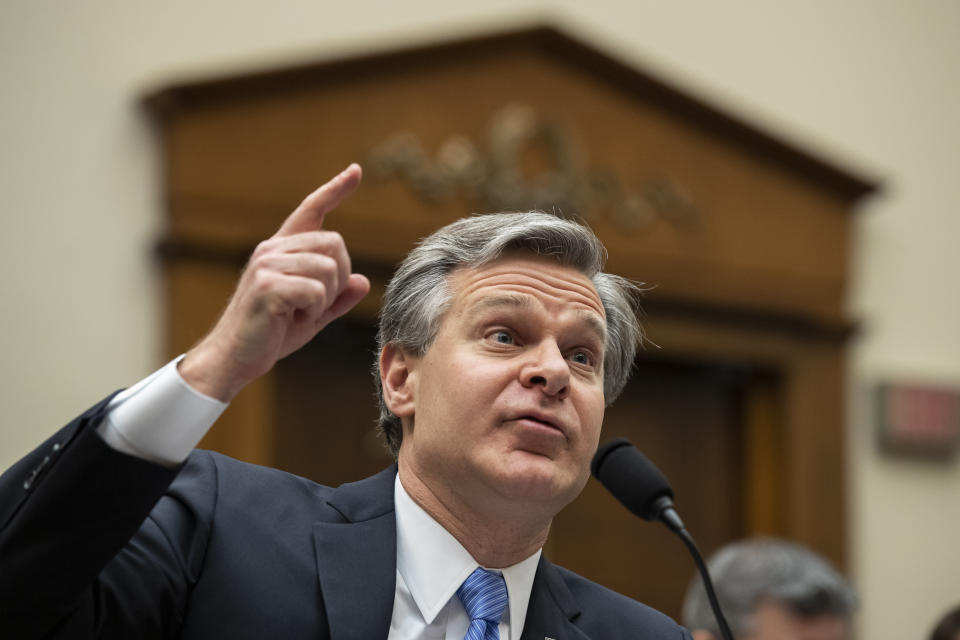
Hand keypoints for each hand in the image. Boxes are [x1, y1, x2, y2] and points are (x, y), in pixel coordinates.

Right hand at [179, 164, 369, 401]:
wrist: (235, 359)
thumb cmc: (270, 335)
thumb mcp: (312, 315)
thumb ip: (337, 297)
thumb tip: (362, 280)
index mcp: (281, 250)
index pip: (311, 210)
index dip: (335, 190)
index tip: (355, 171)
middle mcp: (272, 249)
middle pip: (335, 243)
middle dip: (338, 277)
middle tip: (316, 304)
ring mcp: (268, 265)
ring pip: (329, 268)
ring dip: (326, 298)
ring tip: (301, 312)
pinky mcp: (268, 285)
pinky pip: (317, 291)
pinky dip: (315, 311)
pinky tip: (292, 319)